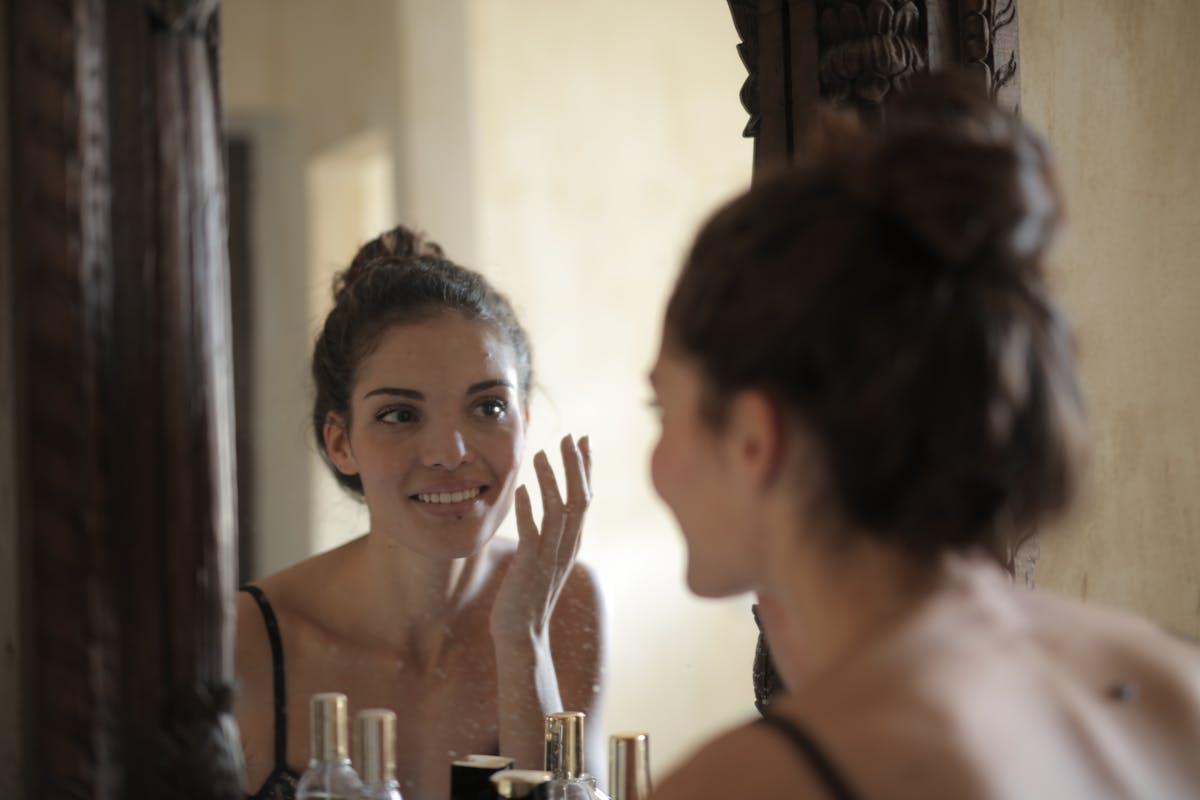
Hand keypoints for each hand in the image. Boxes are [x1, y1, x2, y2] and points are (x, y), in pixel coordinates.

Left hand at [490, 434, 591, 643]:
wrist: (522, 636)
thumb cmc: (528, 596)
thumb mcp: (545, 560)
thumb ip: (550, 535)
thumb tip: (548, 506)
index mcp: (572, 543)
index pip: (585, 497)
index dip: (585, 468)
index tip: (582, 441)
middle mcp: (567, 547)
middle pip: (580, 499)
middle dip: (576, 467)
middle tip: (570, 438)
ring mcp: (551, 557)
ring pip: (558, 511)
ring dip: (551, 480)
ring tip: (542, 455)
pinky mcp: (531, 566)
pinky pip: (532, 532)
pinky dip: (528, 508)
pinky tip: (521, 488)